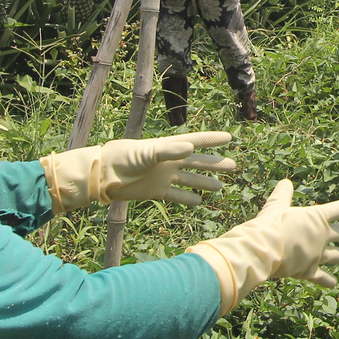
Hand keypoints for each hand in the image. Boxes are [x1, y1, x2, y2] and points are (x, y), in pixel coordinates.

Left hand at [40, 131, 236, 213]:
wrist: (104, 175)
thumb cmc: (123, 158)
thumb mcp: (147, 152)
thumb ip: (168, 150)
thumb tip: (191, 148)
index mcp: (168, 147)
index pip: (196, 142)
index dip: (212, 140)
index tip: (230, 137)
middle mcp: (169, 161)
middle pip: (198, 162)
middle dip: (215, 164)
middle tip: (234, 166)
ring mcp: (164, 176)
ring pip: (190, 179)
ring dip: (204, 182)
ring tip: (221, 187)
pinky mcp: (156, 191)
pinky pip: (176, 195)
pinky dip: (188, 198)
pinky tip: (200, 202)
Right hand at [187, 179, 338, 313]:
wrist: (262, 251)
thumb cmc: (269, 225)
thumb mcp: (275, 206)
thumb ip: (282, 196)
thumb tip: (286, 182)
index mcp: (317, 218)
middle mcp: (321, 237)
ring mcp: (317, 255)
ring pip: (336, 256)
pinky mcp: (308, 271)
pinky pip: (322, 278)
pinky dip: (328, 281)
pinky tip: (335, 284)